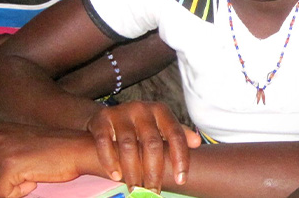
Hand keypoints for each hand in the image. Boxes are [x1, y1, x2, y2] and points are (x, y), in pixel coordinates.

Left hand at [0, 123, 95, 197]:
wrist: (77, 149)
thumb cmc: (56, 149)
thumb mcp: (23, 142)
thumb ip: (1, 149)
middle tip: (5, 183)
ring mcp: (2, 151)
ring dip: (4, 190)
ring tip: (26, 181)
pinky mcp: (10, 165)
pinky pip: (0, 194)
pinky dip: (16, 195)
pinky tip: (32, 184)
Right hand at [85, 101, 199, 191]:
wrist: (107, 116)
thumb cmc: (140, 126)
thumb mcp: (160, 126)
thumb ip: (177, 134)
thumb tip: (197, 142)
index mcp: (161, 111)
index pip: (175, 134)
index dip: (180, 158)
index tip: (181, 179)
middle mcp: (142, 109)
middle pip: (152, 143)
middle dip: (154, 171)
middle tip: (154, 191)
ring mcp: (121, 112)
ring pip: (128, 145)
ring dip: (132, 171)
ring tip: (135, 189)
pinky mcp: (101, 119)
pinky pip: (105, 142)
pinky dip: (110, 161)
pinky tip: (116, 176)